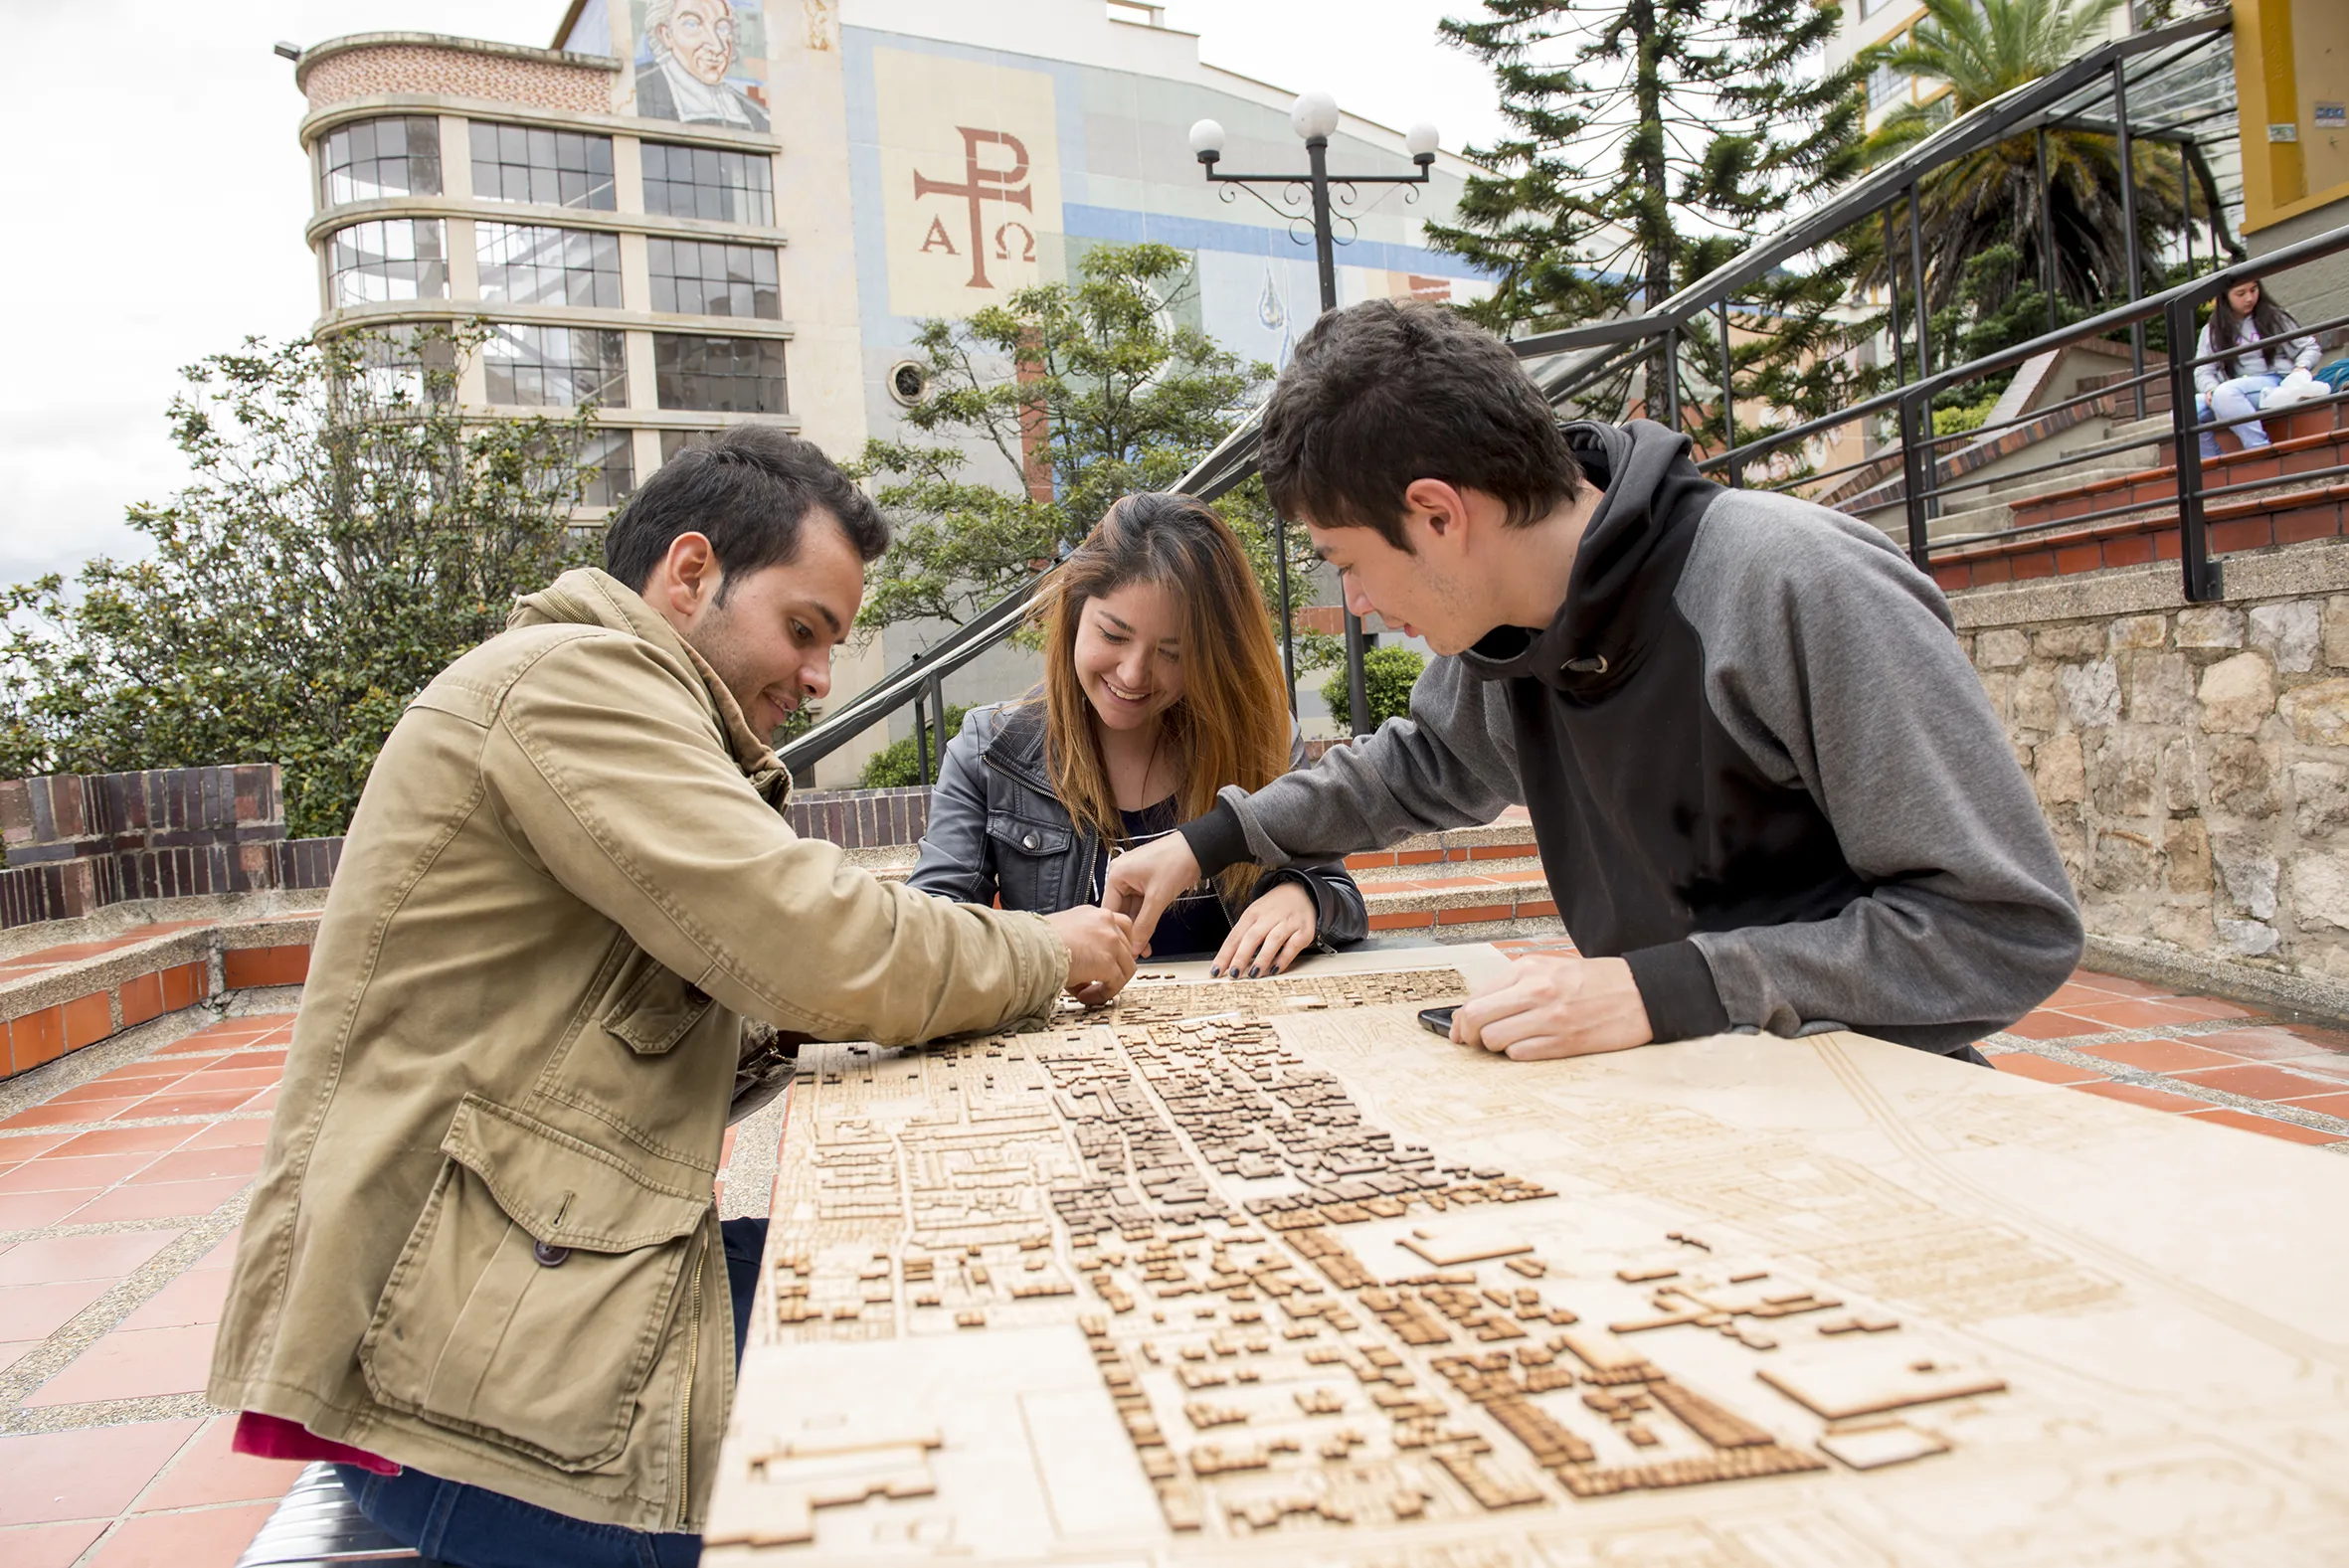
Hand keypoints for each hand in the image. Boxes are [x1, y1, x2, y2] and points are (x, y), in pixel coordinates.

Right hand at [1044, 906, 1136, 1004]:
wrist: (1030, 947)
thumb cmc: (1036, 942)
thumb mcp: (1063, 935)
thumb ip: (1081, 947)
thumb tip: (1085, 972)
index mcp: (1093, 913)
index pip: (1119, 927)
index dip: (1117, 948)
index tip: (1111, 961)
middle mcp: (1105, 922)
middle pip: (1127, 948)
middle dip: (1115, 967)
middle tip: (1101, 980)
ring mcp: (1110, 940)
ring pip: (1127, 967)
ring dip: (1110, 984)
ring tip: (1089, 992)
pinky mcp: (1108, 961)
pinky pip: (1116, 984)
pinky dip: (1103, 994)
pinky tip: (1085, 996)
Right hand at [1098, 833, 1202, 957]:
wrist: (1199, 848)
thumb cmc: (1177, 859)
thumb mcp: (1158, 897)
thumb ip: (1145, 924)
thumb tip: (1136, 945)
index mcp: (1116, 874)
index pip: (1110, 910)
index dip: (1118, 932)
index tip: (1125, 949)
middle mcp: (1121, 874)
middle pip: (1120, 910)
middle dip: (1130, 931)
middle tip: (1138, 951)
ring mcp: (1133, 877)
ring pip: (1131, 909)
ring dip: (1139, 926)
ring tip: (1144, 946)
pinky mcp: (1144, 880)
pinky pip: (1140, 903)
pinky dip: (1145, 917)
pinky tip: (1148, 932)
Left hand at [1213, 880, 1317, 977]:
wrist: (1302, 891)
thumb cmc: (1274, 909)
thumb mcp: (1255, 915)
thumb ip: (1243, 936)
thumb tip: (1228, 961)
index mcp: (1252, 914)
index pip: (1235, 936)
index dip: (1225, 954)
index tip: (1216, 970)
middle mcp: (1269, 917)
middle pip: (1252, 937)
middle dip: (1241, 956)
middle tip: (1233, 973)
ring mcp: (1287, 923)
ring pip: (1273, 940)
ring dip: (1262, 958)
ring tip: (1253, 974)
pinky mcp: (1304, 931)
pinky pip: (1293, 946)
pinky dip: (1283, 958)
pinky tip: (1275, 969)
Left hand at [1450, 954, 1653, 1060]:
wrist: (1641, 992)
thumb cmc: (1596, 981)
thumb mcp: (1551, 967)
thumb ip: (1514, 985)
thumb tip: (1477, 1009)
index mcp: (1528, 969)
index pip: (1475, 998)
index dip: (1460, 1019)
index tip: (1459, 1030)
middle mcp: (1535, 991)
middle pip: (1476, 1019)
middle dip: (1467, 1035)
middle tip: (1471, 1042)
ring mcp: (1549, 1018)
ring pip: (1494, 1040)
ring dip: (1496, 1046)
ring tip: (1510, 1040)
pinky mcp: (1564, 1042)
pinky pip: (1520, 1055)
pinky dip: (1518, 1054)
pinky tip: (1530, 1046)